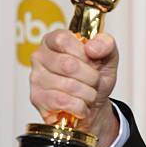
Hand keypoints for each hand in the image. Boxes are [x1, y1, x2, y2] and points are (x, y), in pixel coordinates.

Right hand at [29, 30, 119, 146]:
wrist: (95, 104)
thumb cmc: (97, 76)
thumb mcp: (108, 56)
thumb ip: (106, 44)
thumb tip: (91, 48)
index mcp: (54, 40)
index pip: (63, 40)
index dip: (84, 54)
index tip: (93, 61)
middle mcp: (40, 56)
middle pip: (68, 65)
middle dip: (91, 77)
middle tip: (95, 81)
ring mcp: (36, 78)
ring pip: (68, 86)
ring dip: (88, 93)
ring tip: (89, 93)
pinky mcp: (37, 99)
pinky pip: (63, 102)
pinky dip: (80, 106)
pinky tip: (81, 104)